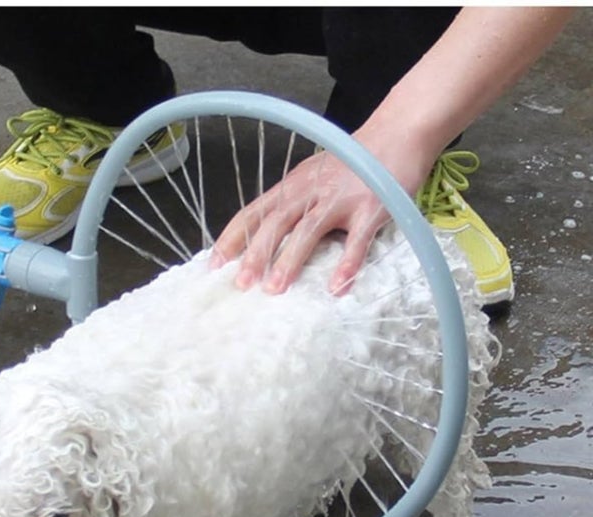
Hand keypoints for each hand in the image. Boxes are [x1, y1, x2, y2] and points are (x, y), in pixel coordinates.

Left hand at [209, 132, 432, 295]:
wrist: (397, 132)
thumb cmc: (350, 162)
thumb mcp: (310, 178)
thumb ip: (290, 205)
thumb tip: (262, 242)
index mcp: (291, 187)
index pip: (253, 213)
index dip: (232, 239)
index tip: (214, 265)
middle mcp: (310, 191)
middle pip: (275, 223)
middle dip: (255, 254)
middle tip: (241, 284)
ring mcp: (341, 198)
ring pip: (308, 231)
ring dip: (289, 261)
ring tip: (275, 289)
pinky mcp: (371, 208)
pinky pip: (357, 240)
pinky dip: (347, 264)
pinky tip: (336, 287)